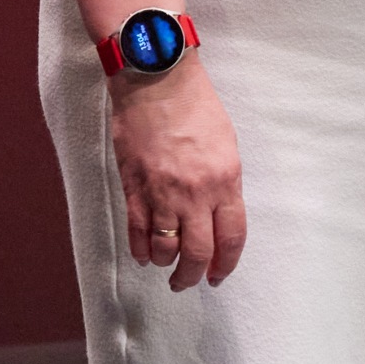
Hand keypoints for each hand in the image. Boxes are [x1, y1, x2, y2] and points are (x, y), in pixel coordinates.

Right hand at [110, 56, 246, 287]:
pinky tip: (145, 256)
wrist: (156, 81)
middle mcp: (195, 193)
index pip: (231, 238)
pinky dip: (141, 250)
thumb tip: (217, 215)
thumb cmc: (195, 106)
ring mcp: (162, 192)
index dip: (225, 264)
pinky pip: (137, 231)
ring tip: (166, 267)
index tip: (218, 275)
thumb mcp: (226, 145)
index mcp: (225, 181)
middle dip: (193, 276)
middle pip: (197, 252)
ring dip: (166, 265)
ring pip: (165, 248)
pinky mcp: (133, 187)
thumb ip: (224, 184)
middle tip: (188, 282)